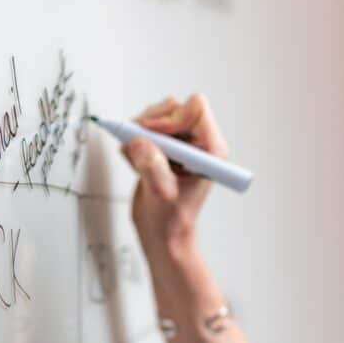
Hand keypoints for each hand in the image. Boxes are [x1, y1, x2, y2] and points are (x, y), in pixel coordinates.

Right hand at [120, 93, 230, 256]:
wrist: (162, 233)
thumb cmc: (172, 220)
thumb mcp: (161, 195)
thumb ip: (152, 167)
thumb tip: (139, 142)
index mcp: (210, 150)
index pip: (196, 109)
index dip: (171, 118)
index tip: (154, 136)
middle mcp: (197, 142)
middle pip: (174, 108)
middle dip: (151, 123)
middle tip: (139, 144)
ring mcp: (180, 144)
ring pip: (157, 115)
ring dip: (140, 132)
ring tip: (136, 158)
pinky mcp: (163, 147)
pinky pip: (144, 128)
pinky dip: (133, 141)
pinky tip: (135, 163)